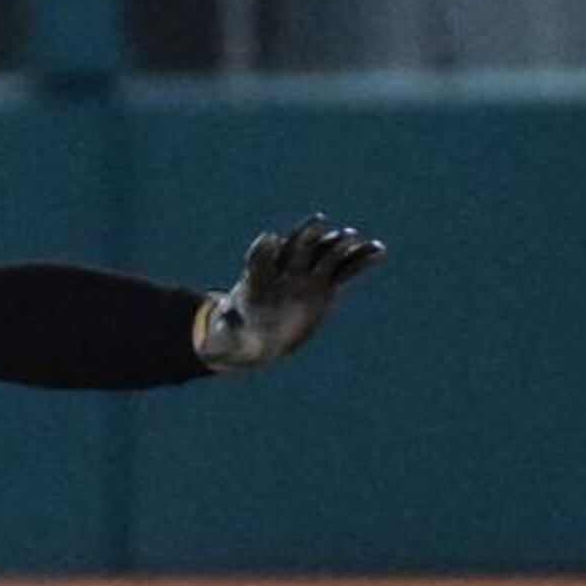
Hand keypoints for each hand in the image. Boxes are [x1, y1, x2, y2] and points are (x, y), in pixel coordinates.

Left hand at [192, 215, 385, 370]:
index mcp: (255, 281)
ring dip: (341, 247)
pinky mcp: (324, 284)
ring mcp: (305, 275)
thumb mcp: (226, 344)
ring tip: (361, 242)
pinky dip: (360, 260)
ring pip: (324, 255)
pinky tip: (380, 251)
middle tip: (326, 234)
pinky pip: (345, 270)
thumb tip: (205, 351)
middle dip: (307, 240)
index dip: (262, 249)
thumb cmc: (238, 337)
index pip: (258, 257)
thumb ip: (219, 342)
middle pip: (294, 249)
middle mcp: (282, 271)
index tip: (269, 240)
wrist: (259, 337)